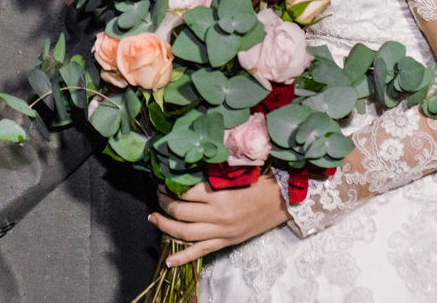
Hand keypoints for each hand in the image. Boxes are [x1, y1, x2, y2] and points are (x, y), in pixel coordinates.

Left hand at [150, 176, 289, 265]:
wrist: (282, 201)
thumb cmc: (259, 183)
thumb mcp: (233, 175)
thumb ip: (209, 177)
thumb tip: (184, 174)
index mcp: (219, 195)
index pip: (184, 192)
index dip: (169, 186)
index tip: (163, 181)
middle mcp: (217, 216)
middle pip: (180, 212)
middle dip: (164, 203)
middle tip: (158, 194)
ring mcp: (221, 232)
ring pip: (185, 233)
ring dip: (165, 225)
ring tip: (154, 217)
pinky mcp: (226, 242)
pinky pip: (200, 251)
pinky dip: (183, 257)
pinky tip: (168, 262)